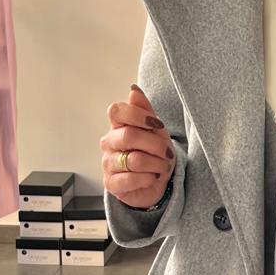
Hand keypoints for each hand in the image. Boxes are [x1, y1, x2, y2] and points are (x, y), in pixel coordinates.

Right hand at [102, 83, 175, 208]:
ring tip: (162, 167)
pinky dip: (149, 178)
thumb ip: (145, 110)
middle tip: (167, 152)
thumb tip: (133, 90)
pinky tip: (152, 178)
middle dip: (155, 144)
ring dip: (157, 164)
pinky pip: (132, 178)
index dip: (138, 115)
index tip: (157, 124)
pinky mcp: (111, 184)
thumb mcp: (155, 129)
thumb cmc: (154, 153)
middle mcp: (109, 143)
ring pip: (135, 159)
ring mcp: (108, 164)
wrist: (158, 182)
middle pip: (129, 136)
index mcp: (118, 126)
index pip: (116, 111)